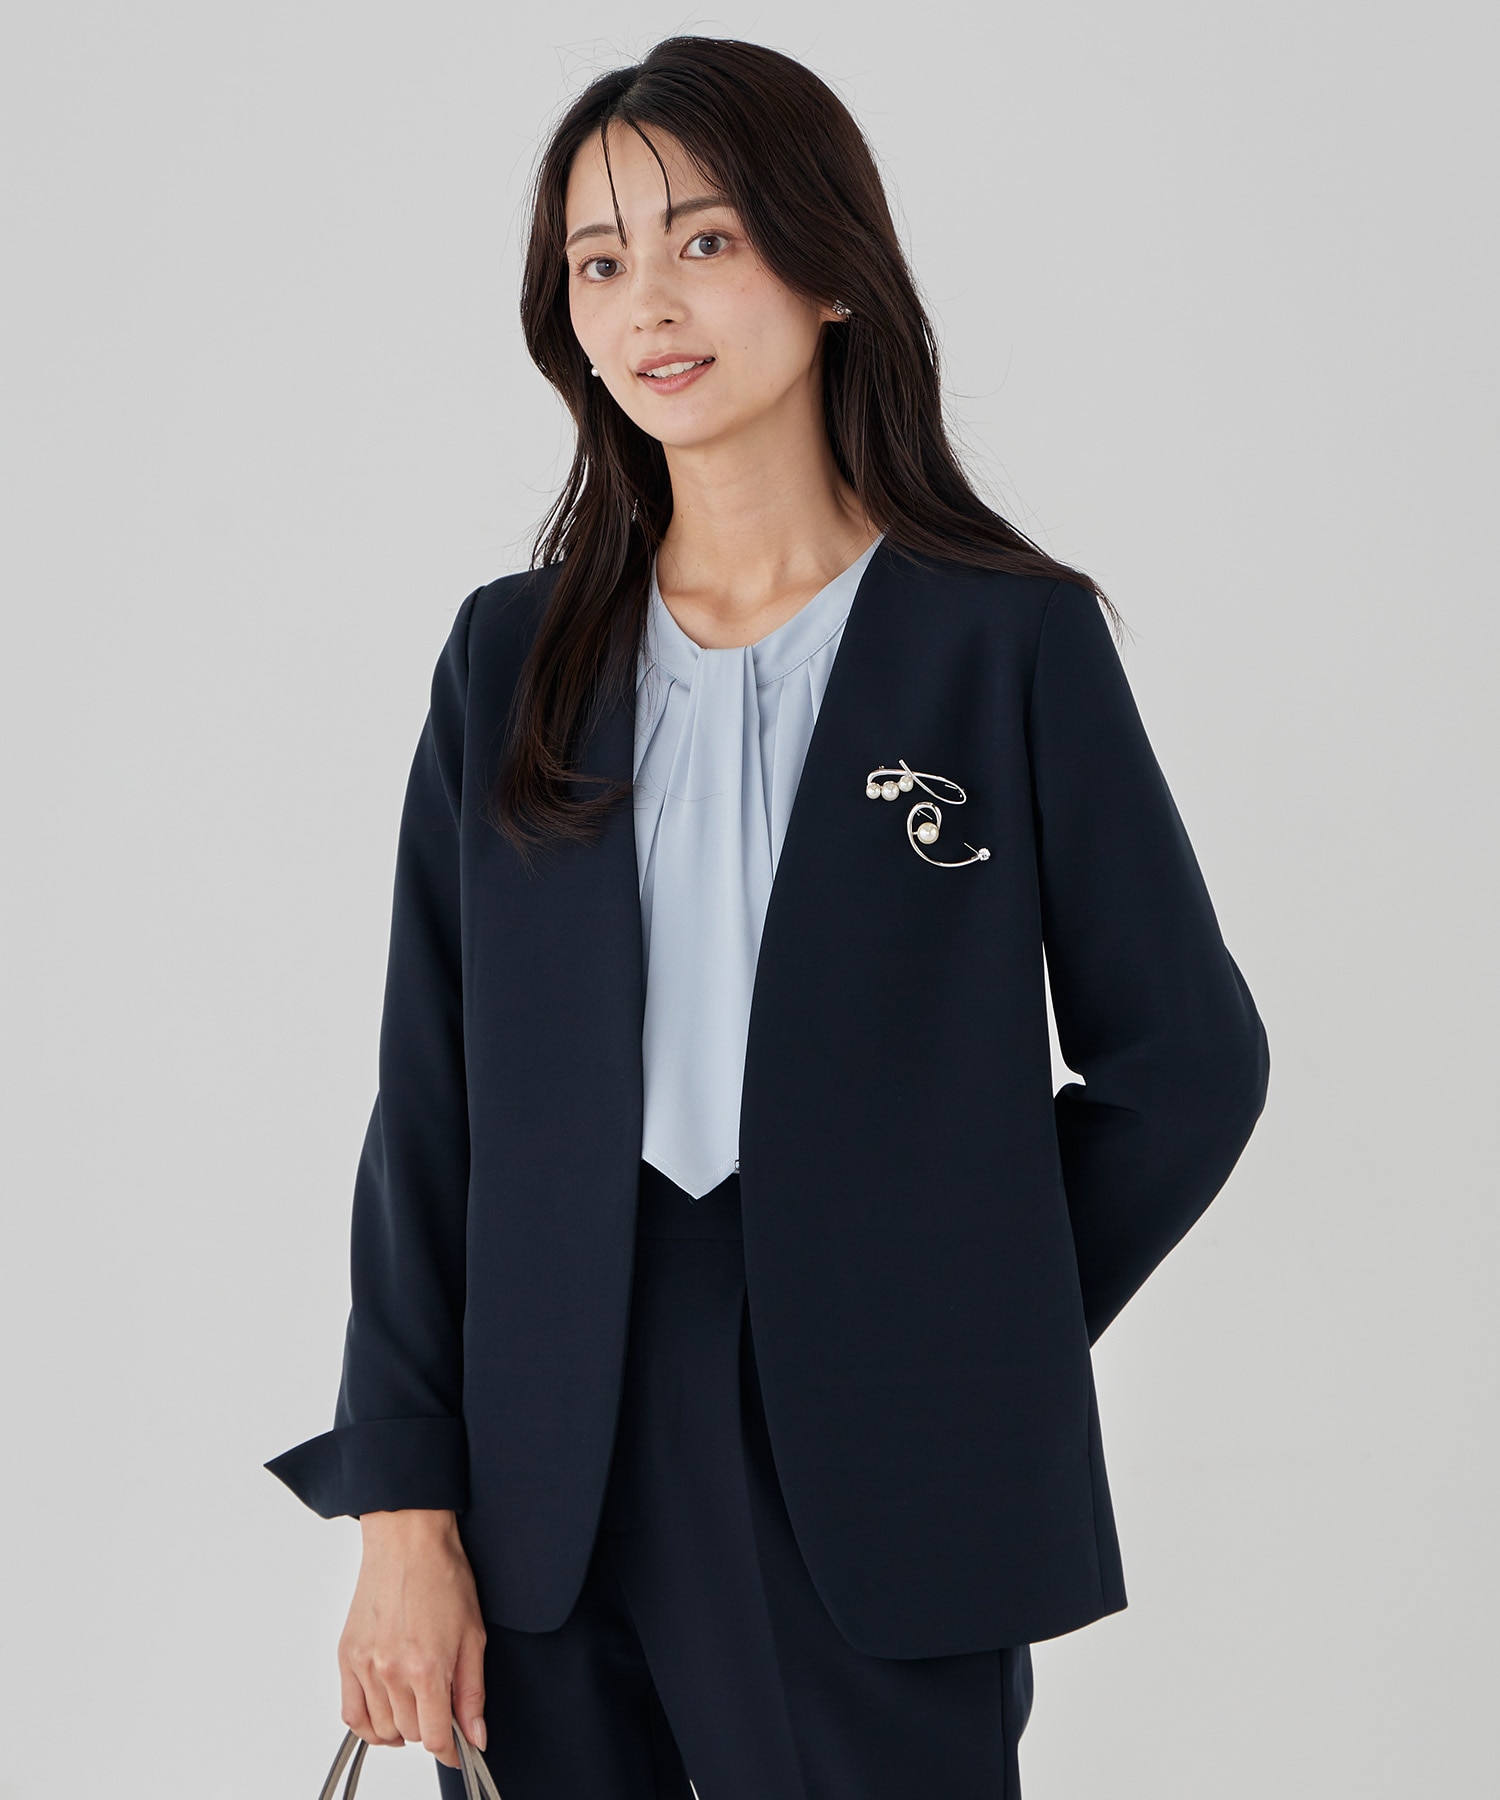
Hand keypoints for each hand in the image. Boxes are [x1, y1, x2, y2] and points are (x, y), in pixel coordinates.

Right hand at [337, 1509, 486, 1770]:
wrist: (408, 1539)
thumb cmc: (443, 1576)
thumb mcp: (473, 1635)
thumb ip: (472, 1692)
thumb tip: (476, 1736)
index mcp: (427, 1668)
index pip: (436, 1737)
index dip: (452, 1750)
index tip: (459, 1749)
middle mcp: (391, 1672)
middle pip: (410, 1734)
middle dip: (430, 1728)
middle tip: (441, 1707)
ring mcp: (365, 1665)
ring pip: (381, 1728)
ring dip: (401, 1727)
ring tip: (416, 1706)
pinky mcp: (347, 1656)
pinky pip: (351, 1713)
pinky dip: (367, 1724)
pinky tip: (385, 1713)